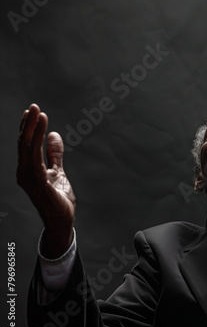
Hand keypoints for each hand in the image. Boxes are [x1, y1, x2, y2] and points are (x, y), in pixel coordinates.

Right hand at [17, 104, 75, 257]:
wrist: (62, 220)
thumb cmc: (58, 198)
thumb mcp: (58, 172)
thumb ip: (54, 154)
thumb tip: (54, 134)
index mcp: (27, 169)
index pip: (25, 145)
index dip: (28, 127)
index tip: (33, 111)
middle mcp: (24, 172)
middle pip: (23, 143)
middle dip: (29, 124)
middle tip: (34, 106)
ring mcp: (29, 177)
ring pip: (28, 148)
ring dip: (33, 129)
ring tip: (38, 113)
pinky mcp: (38, 182)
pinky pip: (36, 158)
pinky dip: (38, 142)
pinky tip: (43, 131)